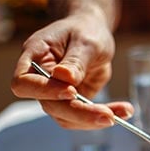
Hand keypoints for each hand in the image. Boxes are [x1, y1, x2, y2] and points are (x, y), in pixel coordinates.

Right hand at [10, 14, 132, 129]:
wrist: (93, 34)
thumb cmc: (85, 30)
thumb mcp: (85, 41)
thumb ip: (76, 61)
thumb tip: (65, 78)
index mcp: (35, 57)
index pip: (24, 83)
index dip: (45, 91)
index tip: (72, 91)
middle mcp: (41, 80)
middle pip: (51, 106)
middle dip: (81, 113)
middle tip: (109, 116)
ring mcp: (56, 95)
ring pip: (68, 118)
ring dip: (95, 120)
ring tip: (124, 111)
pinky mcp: (73, 103)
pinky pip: (85, 117)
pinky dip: (105, 116)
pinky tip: (125, 111)